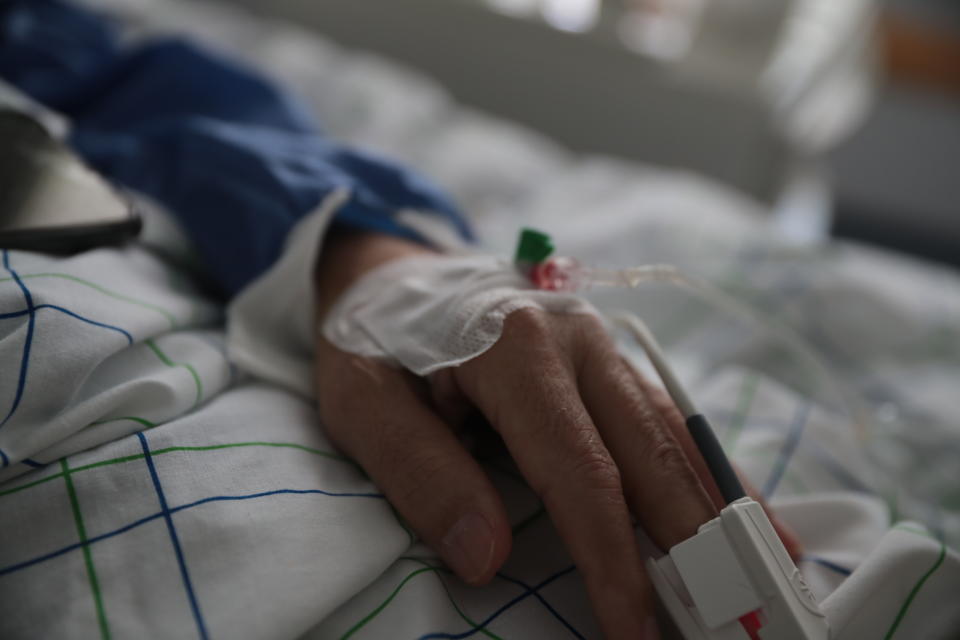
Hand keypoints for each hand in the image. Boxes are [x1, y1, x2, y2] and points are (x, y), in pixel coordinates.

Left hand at [314, 231, 799, 638]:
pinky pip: (665, 419)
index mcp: (513, 345)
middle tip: (733, 622)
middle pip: (648, 455)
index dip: (612, 558)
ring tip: (768, 577)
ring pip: (671, 435)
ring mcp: (599, 344)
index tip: (634, 630)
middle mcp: (575, 338)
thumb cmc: (370, 340)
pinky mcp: (605, 359)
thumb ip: (420, 473)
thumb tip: (487, 556)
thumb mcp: (362, 403)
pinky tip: (747, 513)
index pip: (578, 470)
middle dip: (693, 548)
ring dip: (717, 512)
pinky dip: (706, 472)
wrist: (390, 272)